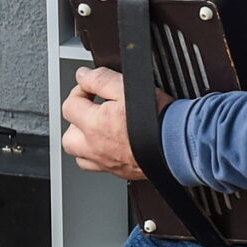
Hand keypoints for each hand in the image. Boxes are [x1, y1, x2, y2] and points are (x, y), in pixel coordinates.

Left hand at [60, 65, 173, 183]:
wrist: (178, 143)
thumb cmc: (158, 118)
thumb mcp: (128, 87)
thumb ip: (101, 79)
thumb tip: (83, 76)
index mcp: (95, 123)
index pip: (70, 105)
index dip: (80, 91)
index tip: (91, 88)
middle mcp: (95, 146)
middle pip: (68, 135)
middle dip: (77, 120)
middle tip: (92, 110)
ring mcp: (105, 162)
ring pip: (78, 154)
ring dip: (83, 141)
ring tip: (97, 130)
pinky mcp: (119, 171)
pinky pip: (97, 167)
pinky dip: (97, 157)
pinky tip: (109, 146)